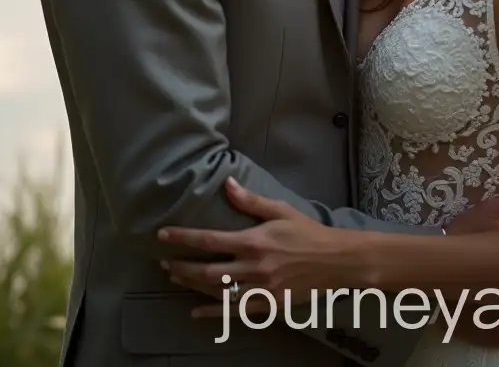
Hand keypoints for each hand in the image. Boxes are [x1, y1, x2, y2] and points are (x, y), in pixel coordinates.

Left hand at [158, 177, 355, 315]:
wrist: (335, 260)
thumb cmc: (307, 231)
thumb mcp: (281, 210)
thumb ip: (251, 201)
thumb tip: (227, 184)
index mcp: (254, 241)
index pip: (209, 241)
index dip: (183, 239)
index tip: (163, 236)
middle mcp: (253, 267)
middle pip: (207, 271)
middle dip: (182, 266)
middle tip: (164, 263)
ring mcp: (259, 289)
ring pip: (217, 292)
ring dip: (192, 286)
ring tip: (175, 278)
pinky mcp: (268, 306)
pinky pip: (234, 312)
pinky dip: (212, 313)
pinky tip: (196, 312)